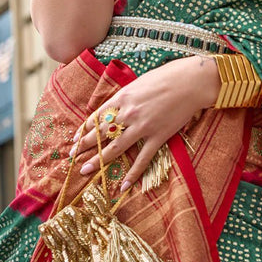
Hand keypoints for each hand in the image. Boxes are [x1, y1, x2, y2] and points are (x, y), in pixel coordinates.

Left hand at [70, 55, 218, 190]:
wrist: (190, 82)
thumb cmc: (166, 76)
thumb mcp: (138, 82)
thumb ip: (125, 97)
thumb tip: (115, 107)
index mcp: (121, 97)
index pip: (96, 117)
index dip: (84, 129)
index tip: (75, 138)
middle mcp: (128, 113)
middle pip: (100, 133)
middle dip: (83, 146)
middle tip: (71, 157)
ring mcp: (142, 127)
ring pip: (115, 148)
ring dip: (98, 161)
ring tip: (85, 170)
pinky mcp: (158, 137)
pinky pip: (143, 159)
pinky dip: (133, 173)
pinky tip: (123, 185)